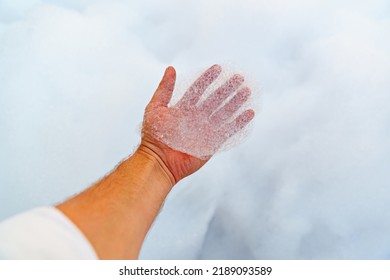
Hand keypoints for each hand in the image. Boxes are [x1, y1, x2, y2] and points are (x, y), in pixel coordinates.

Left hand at [140, 64, 254, 183]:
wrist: (159, 161)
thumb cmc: (154, 136)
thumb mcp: (155, 108)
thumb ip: (164, 89)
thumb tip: (171, 68)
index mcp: (184, 108)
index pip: (199, 89)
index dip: (207, 78)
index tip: (217, 68)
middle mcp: (197, 117)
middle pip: (215, 99)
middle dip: (227, 88)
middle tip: (239, 77)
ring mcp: (205, 129)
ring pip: (224, 113)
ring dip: (236, 102)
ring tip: (247, 91)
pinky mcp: (212, 143)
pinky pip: (228, 130)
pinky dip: (239, 122)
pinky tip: (249, 113)